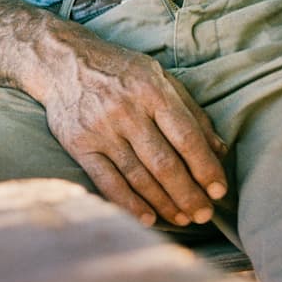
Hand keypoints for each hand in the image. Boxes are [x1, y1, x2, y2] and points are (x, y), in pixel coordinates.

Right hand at [38, 31, 229, 227]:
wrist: (61, 62)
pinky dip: (128, 203)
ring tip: (182, 219)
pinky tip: (147, 218)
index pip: (186, 137)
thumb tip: (220, 150)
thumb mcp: (159, 77)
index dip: (205, 167)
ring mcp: (100, 129)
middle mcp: (126, 111)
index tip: (219, 191)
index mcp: (151, 90)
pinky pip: (107, 181)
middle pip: (164, 163)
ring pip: (138, 176)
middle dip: (188, 194)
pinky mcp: (79, 145)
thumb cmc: (119, 71)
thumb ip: (190, 112)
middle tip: (203, 215)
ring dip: (163, 203)